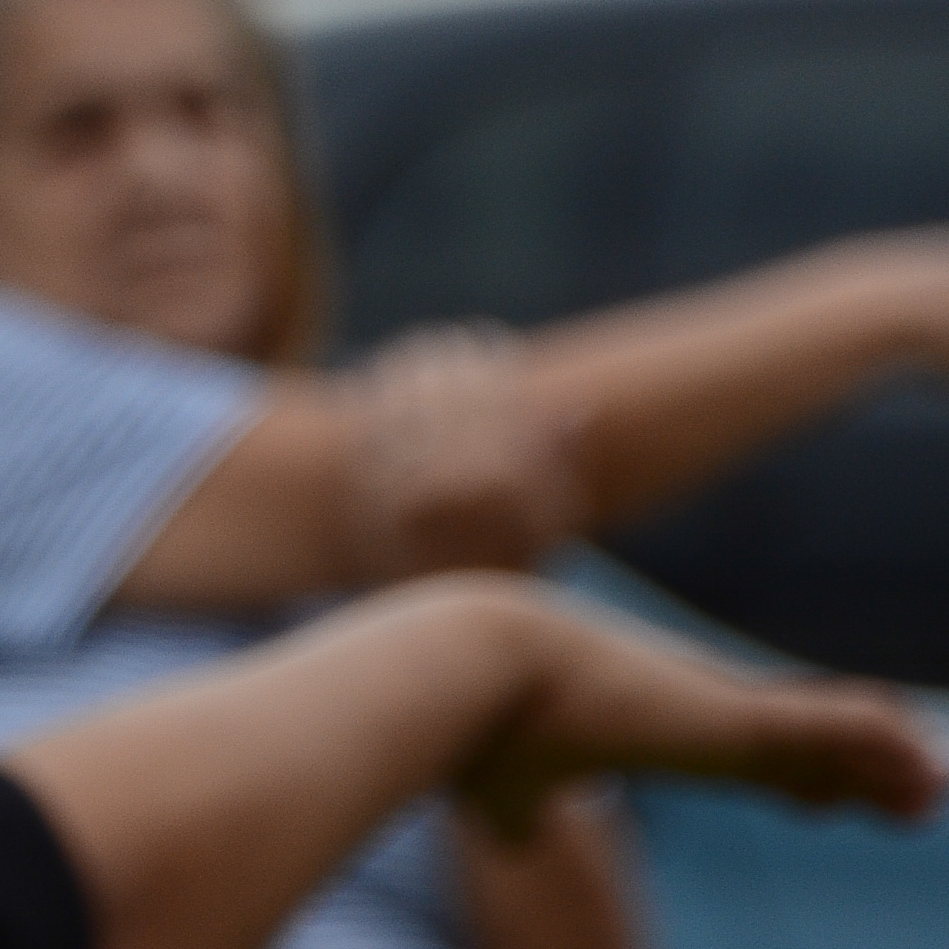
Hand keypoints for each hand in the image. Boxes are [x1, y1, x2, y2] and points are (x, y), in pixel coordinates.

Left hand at [341, 327, 584, 578]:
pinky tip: (380, 379)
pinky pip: (374, 427)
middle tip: (446, 338)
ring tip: (415, 350)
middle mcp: (459, 486)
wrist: (441, 611)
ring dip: (410, 367)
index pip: (498, 394)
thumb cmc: (508, 564)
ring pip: (407, 403)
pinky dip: (378, 397)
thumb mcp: (554, 524)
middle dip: (449, 356)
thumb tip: (578, 410)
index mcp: (509, 482)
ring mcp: (407, 492)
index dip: (493, 357)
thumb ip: (563, 467)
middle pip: (450, 393)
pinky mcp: (371, 497)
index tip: (488, 337)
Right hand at [452, 586, 948, 840]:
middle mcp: (703, 712)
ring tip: (948, 785)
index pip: (743, 755)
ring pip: (841, 733)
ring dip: (897, 763)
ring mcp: (729, 712)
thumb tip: (514, 841)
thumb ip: (521, 818)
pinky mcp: (744, 717)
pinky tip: (935, 772)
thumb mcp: (506, 791)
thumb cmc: (481, 731)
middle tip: (919, 792)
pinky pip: (848, 728)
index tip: (825, 805)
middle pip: (806, 742)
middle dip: (862, 770)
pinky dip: (895, 749)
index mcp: (657, 729)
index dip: (792, 778)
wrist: (476, 678)